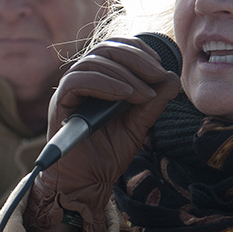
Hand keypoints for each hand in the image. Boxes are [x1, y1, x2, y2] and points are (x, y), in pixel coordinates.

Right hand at [26, 37, 179, 231]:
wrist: (88, 182)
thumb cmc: (108, 154)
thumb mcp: (139, 124)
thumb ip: (153, 102)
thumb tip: (172, 78)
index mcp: (98, 80)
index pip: (115, 49)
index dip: (138, 50)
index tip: (161, 67)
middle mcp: (81, 80)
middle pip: (105, 50)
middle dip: (136, 59)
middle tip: (157, 75)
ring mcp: (69, 91)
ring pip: (92, 62)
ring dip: (124, 74)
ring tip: (144, 94)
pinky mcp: (60, 104)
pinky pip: (77, 81)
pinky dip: (104, 83)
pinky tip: (124, 95)